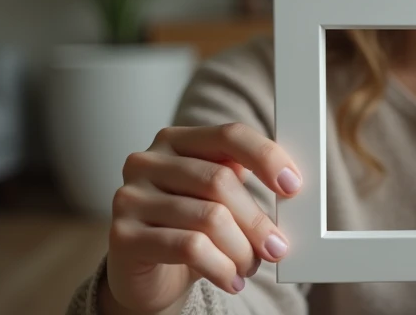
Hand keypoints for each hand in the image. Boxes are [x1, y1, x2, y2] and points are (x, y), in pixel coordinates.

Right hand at [103, 123, 301, 313]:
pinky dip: (221, 268)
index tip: (293, 186)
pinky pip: (189, 247)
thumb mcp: (219, 200)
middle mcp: (147, 162)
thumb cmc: (189, 230)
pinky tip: (231, 280)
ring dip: (241, 251)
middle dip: (257, 220)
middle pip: (220, 181)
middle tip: (277, 248)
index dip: (266, 157)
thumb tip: (291, 188)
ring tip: (248, 267)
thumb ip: (243, 185)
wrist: (146, 275)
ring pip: (209, 218)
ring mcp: (130, 197)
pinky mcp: (122, 235)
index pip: (228, 136)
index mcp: (176, 141)